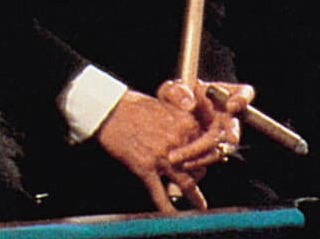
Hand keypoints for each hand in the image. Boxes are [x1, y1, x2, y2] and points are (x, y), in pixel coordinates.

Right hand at [95, 89, 207, 212]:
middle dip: (199, 174)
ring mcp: (162, 156)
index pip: (207, 147)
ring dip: (194, 196)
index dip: (208, 156)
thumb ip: (183, 121)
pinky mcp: (145, 167)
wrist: (111, 110)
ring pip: (186, 182)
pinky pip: (160, 192)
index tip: (207, 161)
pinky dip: (167, 206)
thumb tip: (193, 135)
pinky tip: (173, 214)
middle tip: (197, 178)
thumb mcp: (168, 107)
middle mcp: (178, 141)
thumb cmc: (137, 106)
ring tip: (200, 205)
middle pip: (199, 166)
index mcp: (186, 124)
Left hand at [156, 79, 254, 171]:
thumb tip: (189, 105)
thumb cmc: (177, 95)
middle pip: (235, 123)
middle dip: (233, 131)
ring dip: (207, 153)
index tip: (231, 105)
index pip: (243, 92)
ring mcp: (223, 132)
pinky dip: (199, 160)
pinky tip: (184, 163)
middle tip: (232, 139)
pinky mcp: (214, 148)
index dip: (242, 99)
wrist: (172, 114)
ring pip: (222, 144)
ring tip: (186, 159)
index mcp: (225, 93)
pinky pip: (211, 156)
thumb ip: (179, 92)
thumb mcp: (173, 89)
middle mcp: (228, 114)